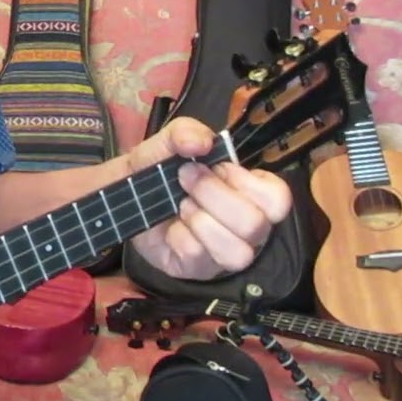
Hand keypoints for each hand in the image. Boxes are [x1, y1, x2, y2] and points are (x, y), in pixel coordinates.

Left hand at [127, 117, 291, 279]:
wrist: (123, 195)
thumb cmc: (159, 169)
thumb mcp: (167, 143)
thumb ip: (184, 131)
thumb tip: (202, 142)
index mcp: (251, 195)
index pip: (279, 199)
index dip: (247, 182)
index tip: (217, 167)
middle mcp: (246, 228)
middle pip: (255, 224)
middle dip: (214, 195)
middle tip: (184, 178)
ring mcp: (224, 253)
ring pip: (237, 252)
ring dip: (201, 221)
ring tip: (181, 205)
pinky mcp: (199, 269)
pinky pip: (198, 257)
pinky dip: (179, 236)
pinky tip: (170, 227)